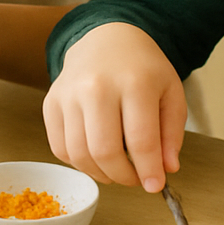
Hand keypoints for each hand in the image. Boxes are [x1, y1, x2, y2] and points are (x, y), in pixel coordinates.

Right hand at [43, 22, 185, 188]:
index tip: (155, 186)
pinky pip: (60, 148)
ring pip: (79, 154)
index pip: (140, 140)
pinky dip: (79, 162)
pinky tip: (95, 155)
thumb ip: (172, 133)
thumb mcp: (171, 93)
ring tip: (116, 169)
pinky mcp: (51, 102)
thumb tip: (166, 169)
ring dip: (101, 173)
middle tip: (135, 178)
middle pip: (105, 151)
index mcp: (134, 82)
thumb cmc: (142, 68)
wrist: (106, 38)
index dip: (148, 171)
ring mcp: (69, 94)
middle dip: (123, 176)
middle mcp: (97, 86)